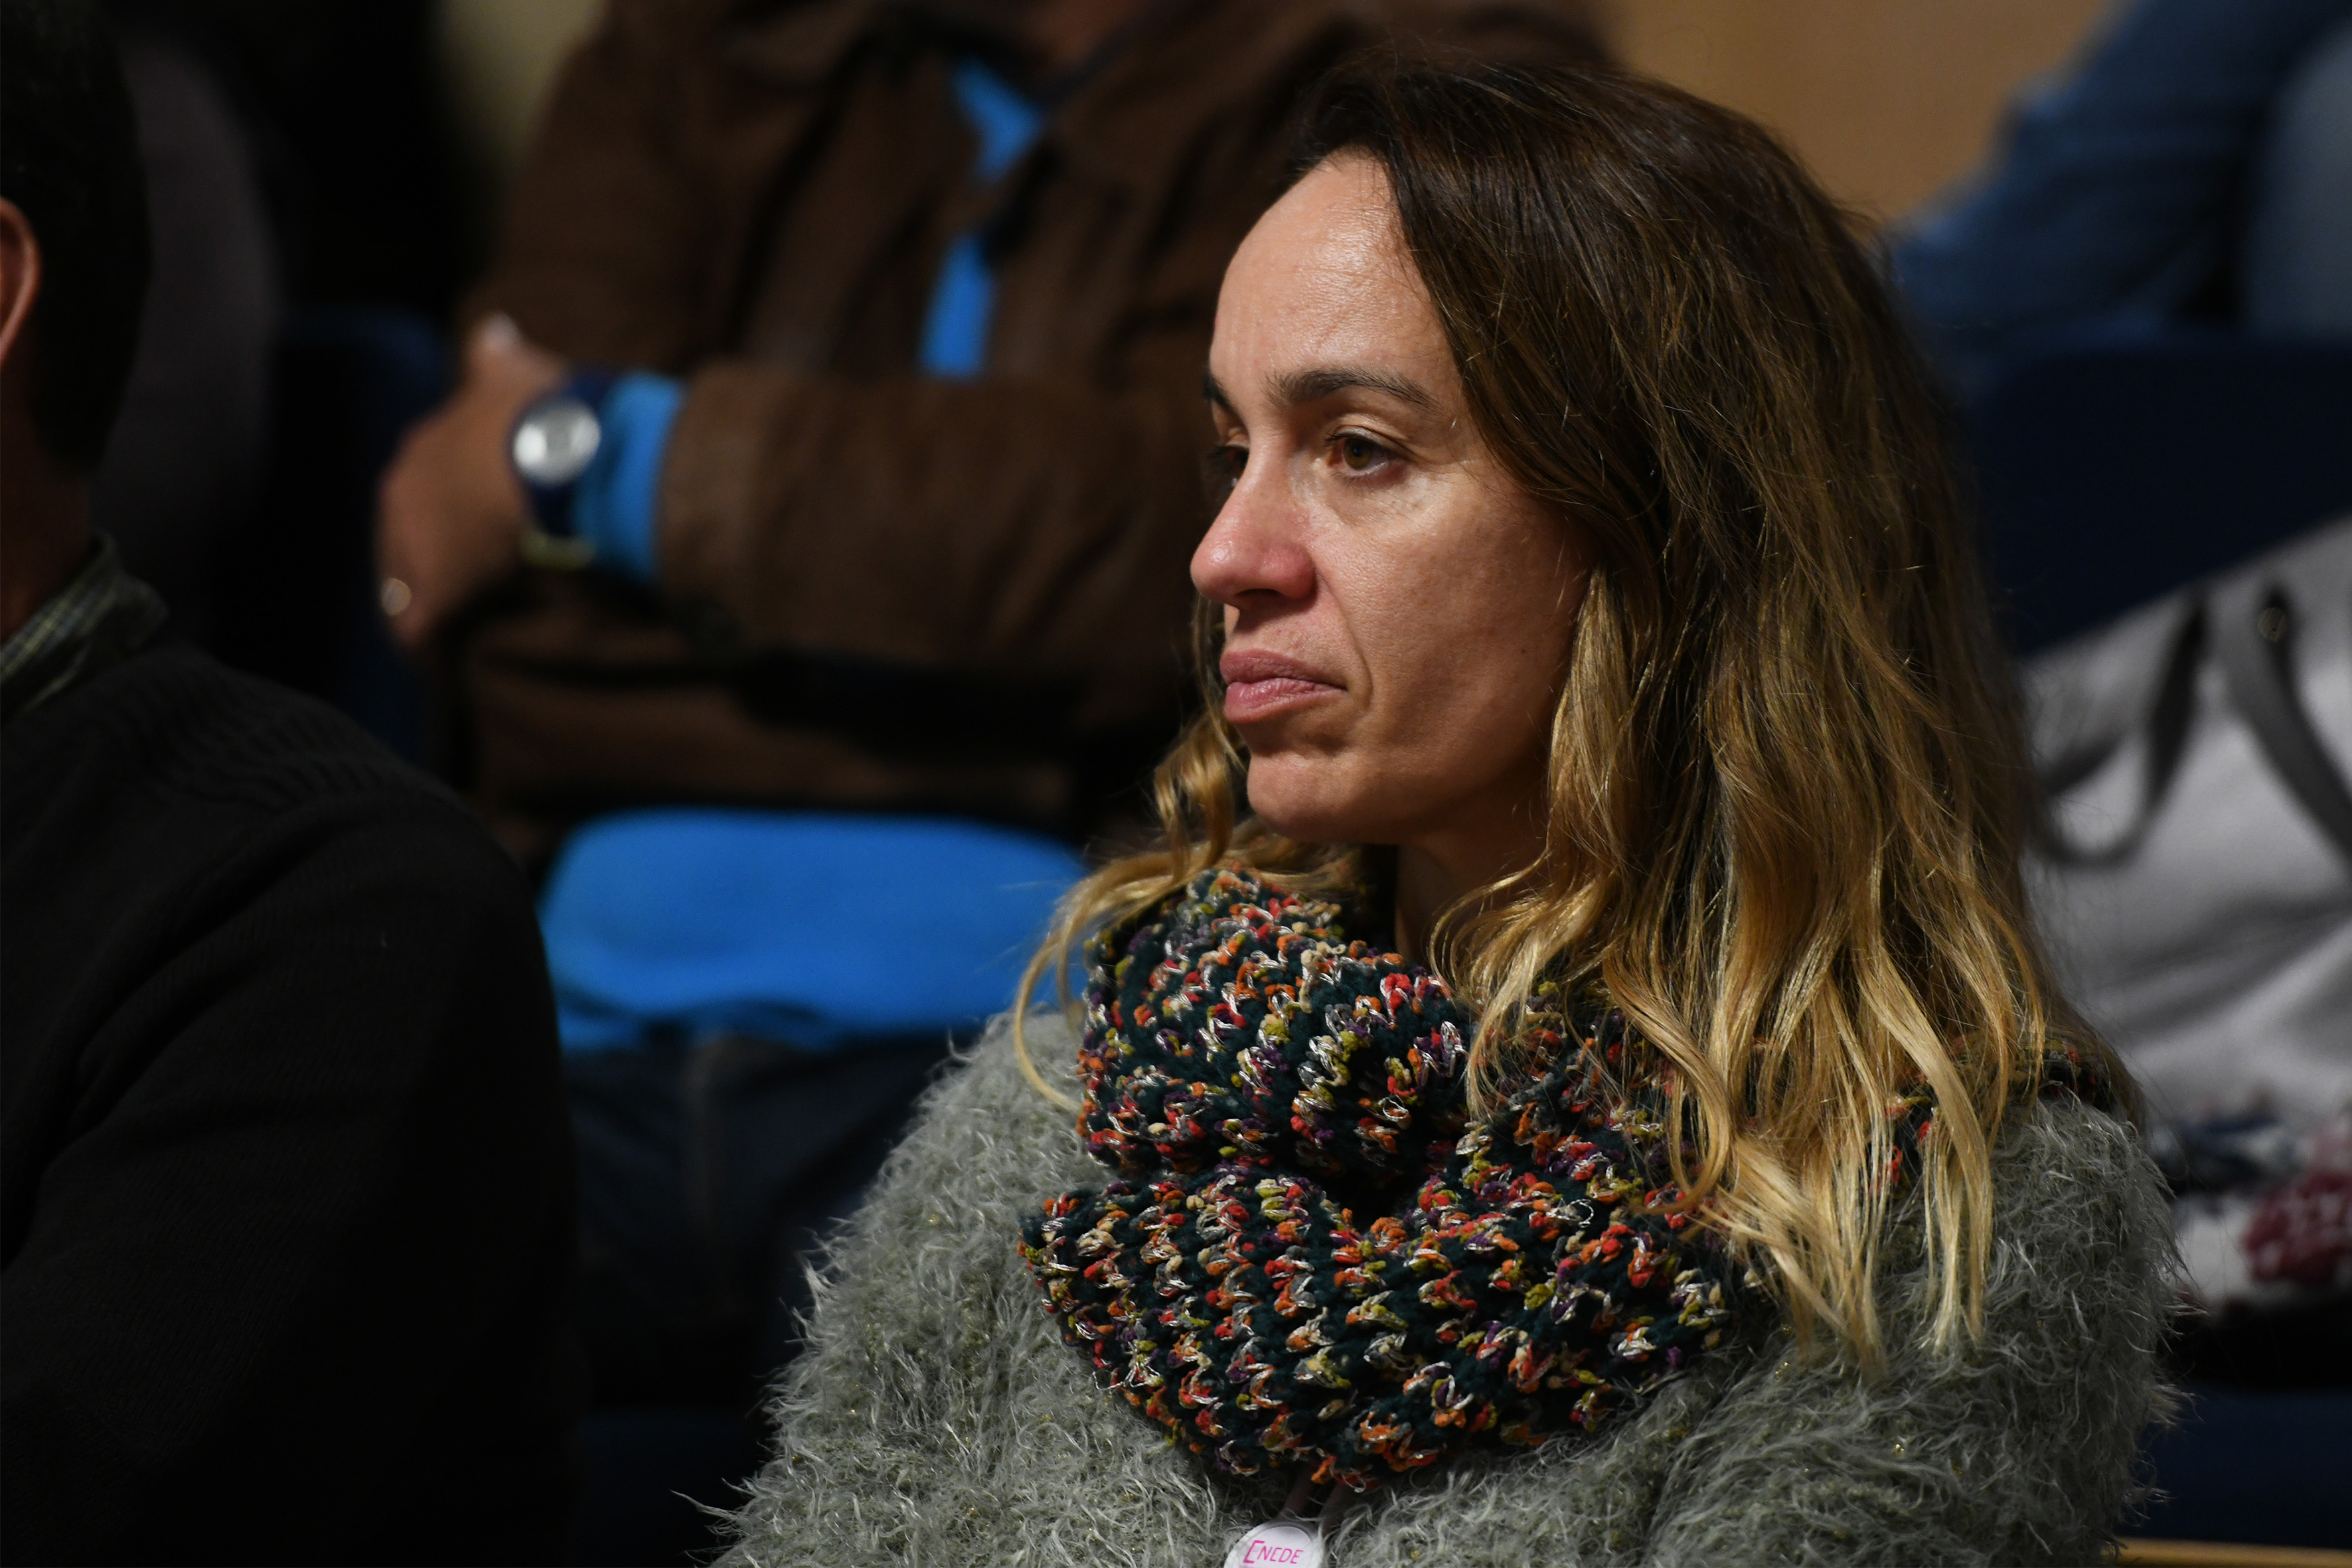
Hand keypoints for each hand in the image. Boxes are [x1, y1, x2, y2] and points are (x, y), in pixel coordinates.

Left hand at [376, 314, 566, 651]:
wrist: (557, 449)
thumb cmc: (544, 408)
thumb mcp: (513, 370)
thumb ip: (496, 356)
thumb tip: (493, 329)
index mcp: (424, 445)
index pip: (416, 489)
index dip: (438, 514)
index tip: (461, 533)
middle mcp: (403, 491)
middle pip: (399, 540)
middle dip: (421, 565)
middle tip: (453, 591)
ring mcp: (415, 544)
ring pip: (402, 587)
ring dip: (421, 609)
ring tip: (441, 638)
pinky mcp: (437, 592)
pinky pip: (419, 631)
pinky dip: (428, 649)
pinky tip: (439, 665)